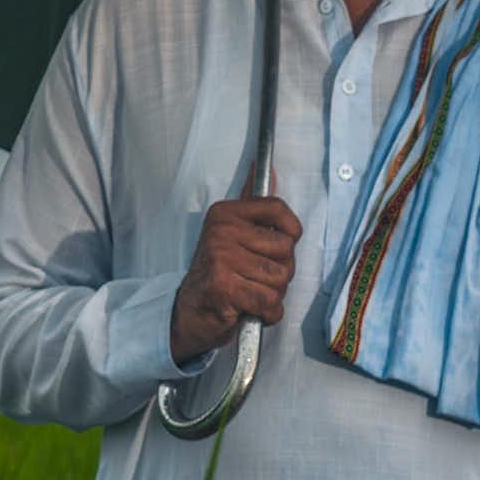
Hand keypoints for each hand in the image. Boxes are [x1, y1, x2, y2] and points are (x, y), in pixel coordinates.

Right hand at [169, 196, 302, 366]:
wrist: (189, 313)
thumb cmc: (219, 274)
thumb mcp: (233, 234)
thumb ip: (254, 206)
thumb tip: (268, 166)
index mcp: (225, 214)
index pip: (277, 208)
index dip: (290, 232)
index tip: (279, 246)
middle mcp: (221, 231)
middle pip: (285, 249)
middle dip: (279, 270)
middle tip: (255, 277)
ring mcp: (221, 258)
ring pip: (280, 278)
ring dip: (272, 294)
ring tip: (250, 292)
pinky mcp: (224, 287)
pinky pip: (270, 300)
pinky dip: (267, 312)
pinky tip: (249, 309)